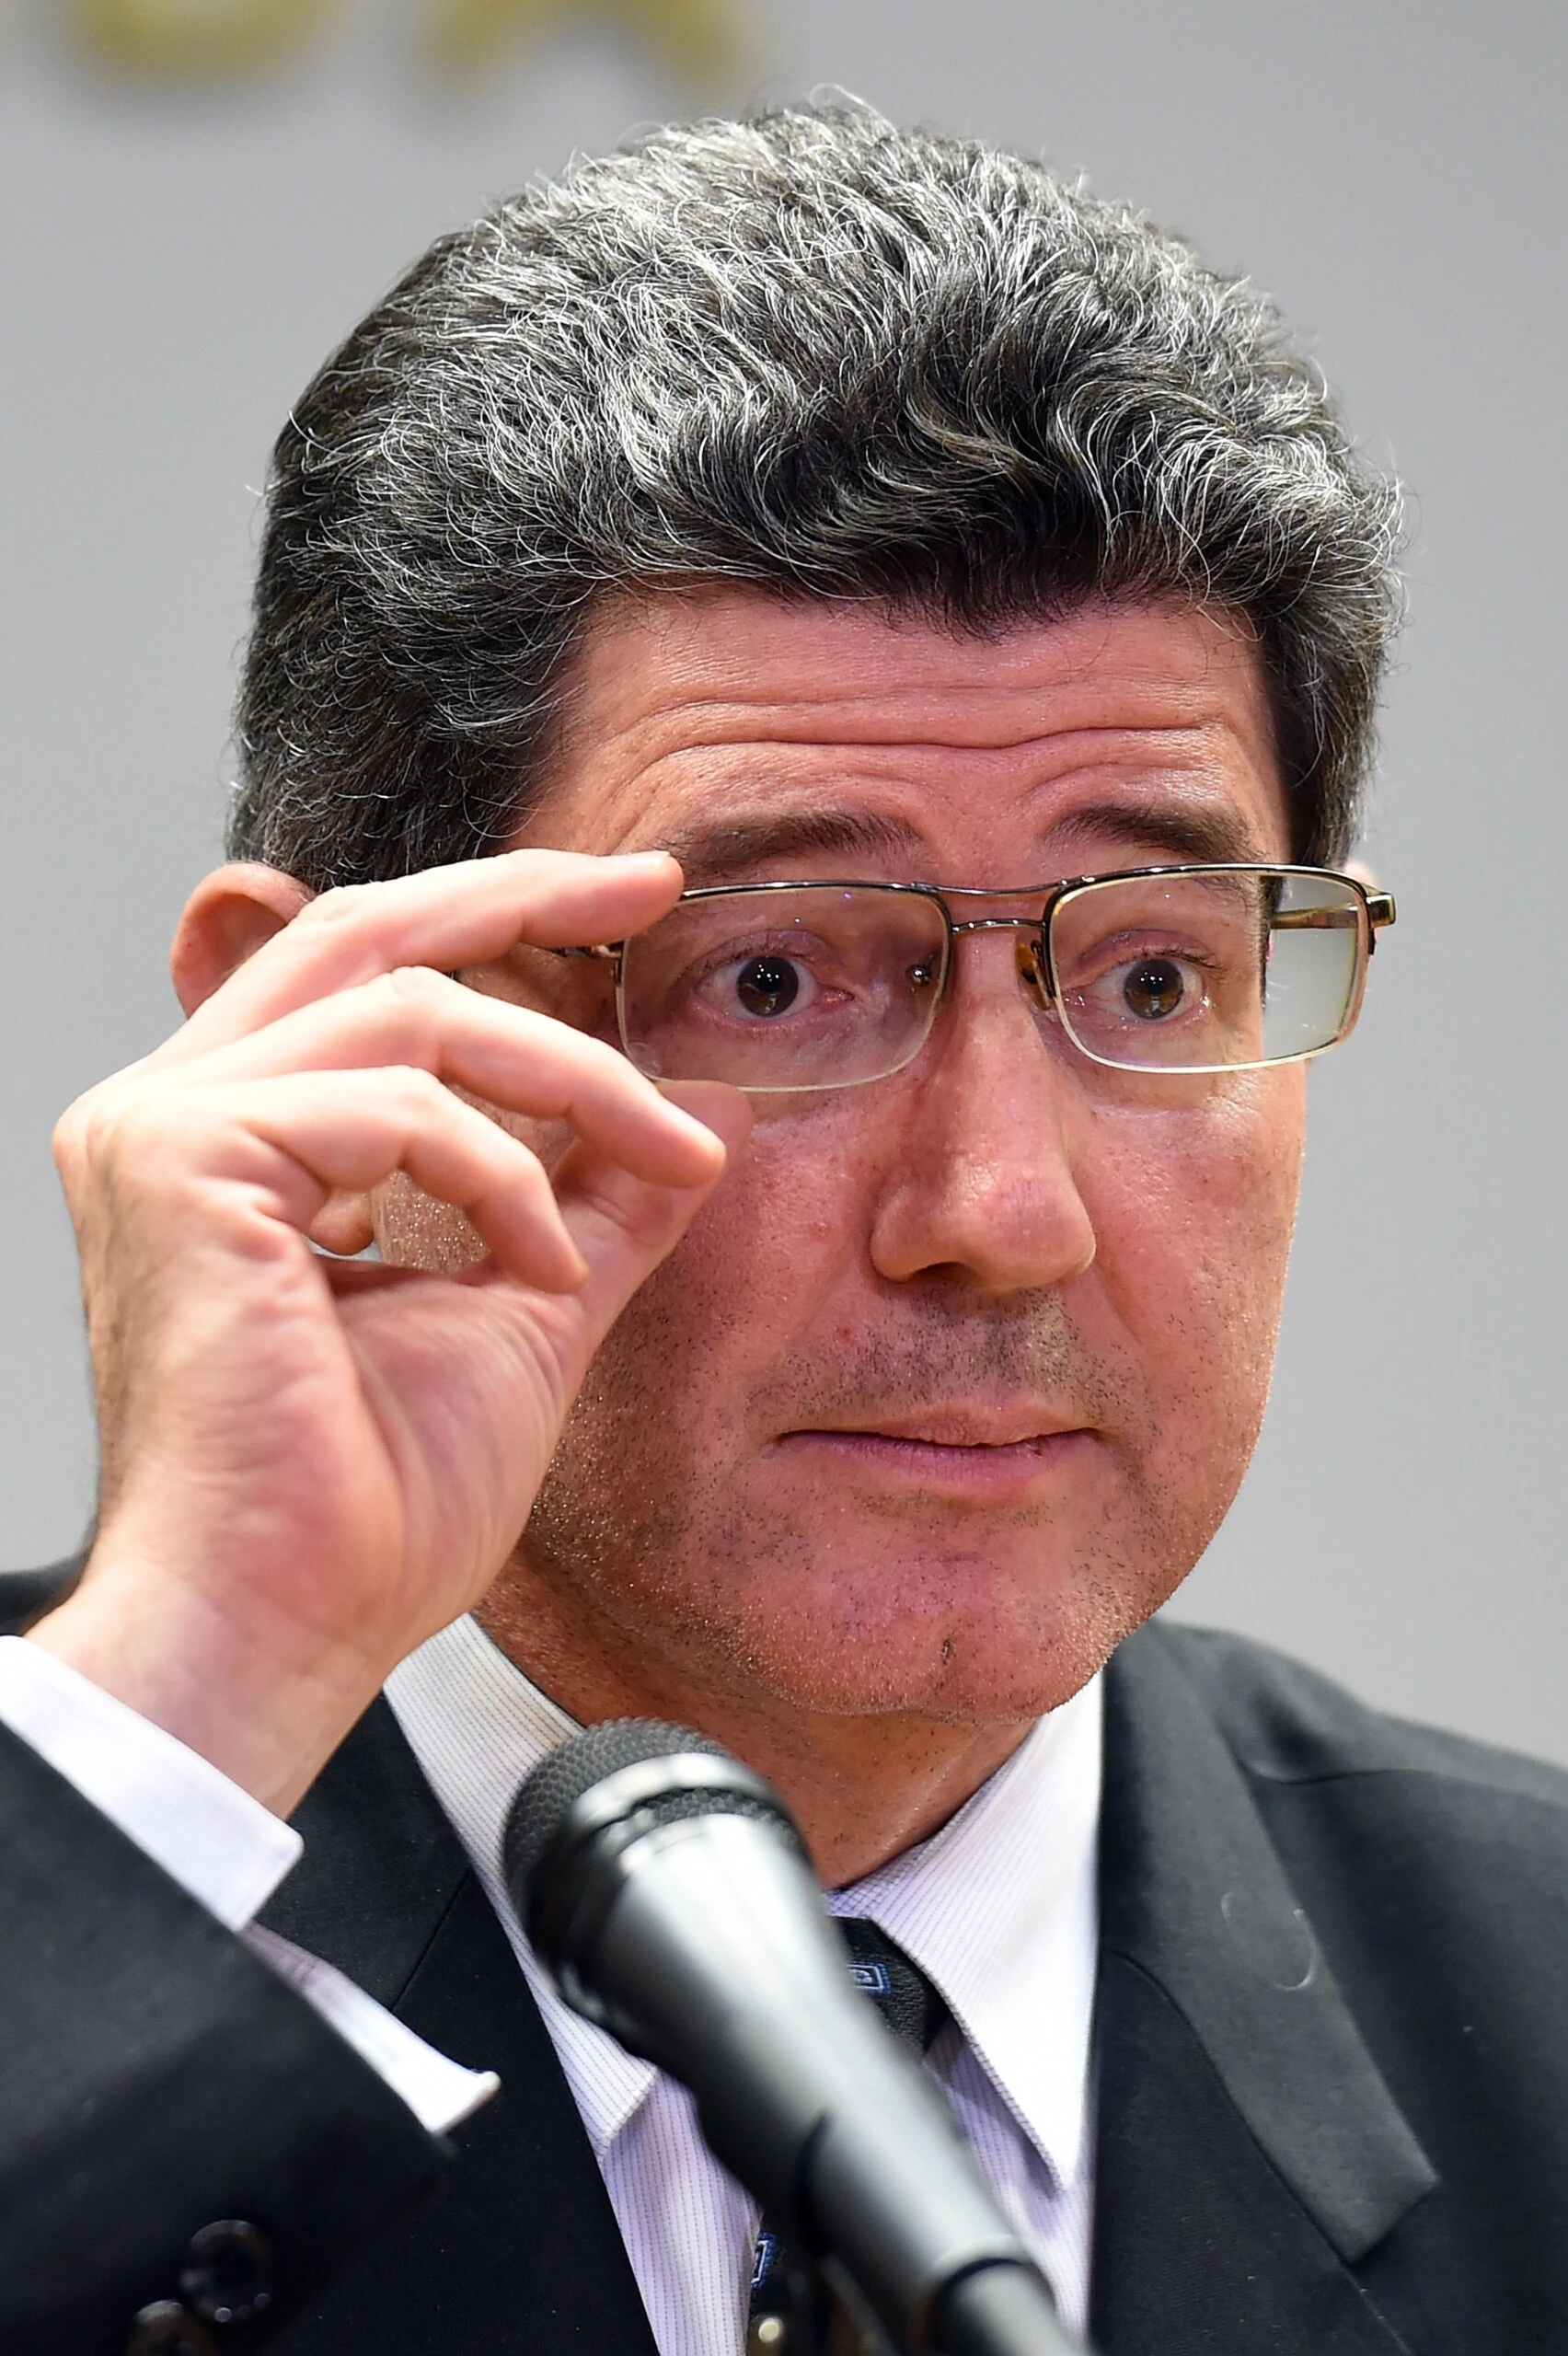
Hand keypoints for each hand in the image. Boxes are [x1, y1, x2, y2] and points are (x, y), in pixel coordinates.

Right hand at [30, 850, 748, 1813]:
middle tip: (651, 882)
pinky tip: (539, 1267)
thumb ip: (593, 1204)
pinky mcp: (183, 1162)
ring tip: (658, 1164)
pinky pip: (393, 1104)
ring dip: (565, 1079)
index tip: (630, 902)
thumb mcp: (521, 1313)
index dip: (497, 913)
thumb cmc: (375, 1506)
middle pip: (367, 929)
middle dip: (525, 894)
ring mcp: (164, 1129)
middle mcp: (175, 1109)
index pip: (366, 969)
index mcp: (235, 1139)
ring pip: (408, 1008)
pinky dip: (501, 1175)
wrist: (289, 1625)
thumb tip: (696, 1119)